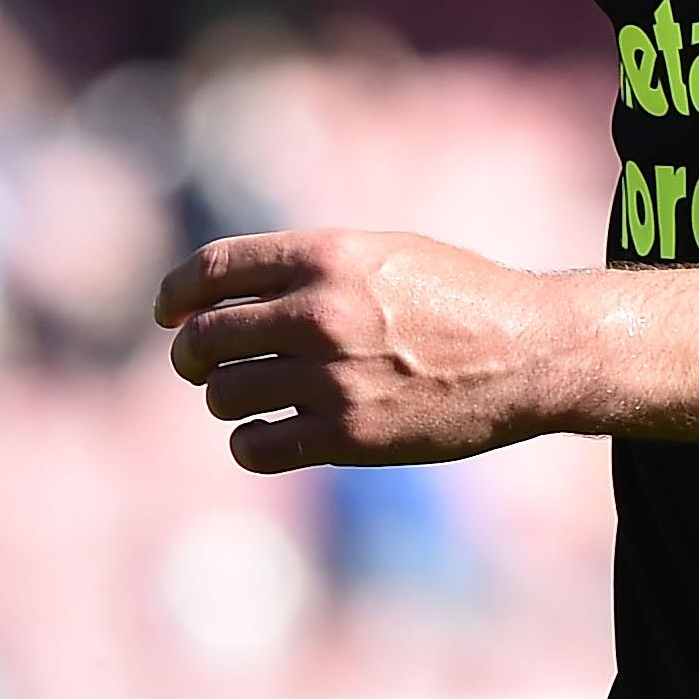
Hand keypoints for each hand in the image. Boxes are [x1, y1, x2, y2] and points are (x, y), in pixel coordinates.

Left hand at [155, 229, 570, 473]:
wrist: (529, 352)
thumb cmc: (460, 296)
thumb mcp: (386, 253)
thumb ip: (312, 267)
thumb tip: (231, 294)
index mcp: (328, 256)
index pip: (212, 270)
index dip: (175, 292)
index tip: (169, 312)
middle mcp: (320, 312)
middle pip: (204, 337)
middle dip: (190, 354)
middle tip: (203, 365)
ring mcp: (331, 377)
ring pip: (223, 394)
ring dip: (225, 397)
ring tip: (250, 395)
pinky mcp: (347, 436)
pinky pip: (256, 445)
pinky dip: (250, 441)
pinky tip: (269, 432)